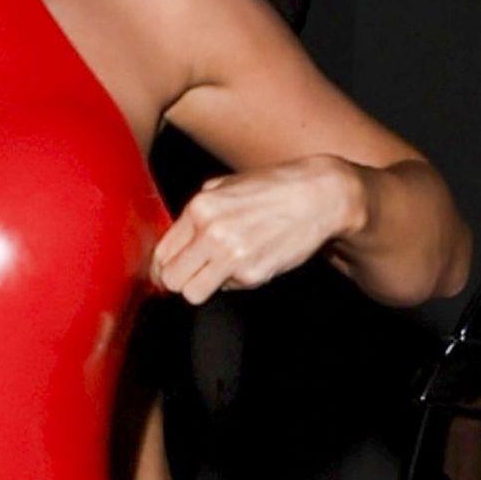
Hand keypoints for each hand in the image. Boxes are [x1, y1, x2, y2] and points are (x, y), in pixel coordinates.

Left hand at [150, 156, 364, 304]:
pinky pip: (228, 289)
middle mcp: (211, 232)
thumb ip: (196, 212)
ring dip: (202, 287)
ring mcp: (231, 255)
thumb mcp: (225, 186)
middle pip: (171, 279)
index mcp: (200, 208)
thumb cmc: (273, 189)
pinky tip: (249, 261)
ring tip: (218, 271)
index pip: (161, 253)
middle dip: (178, 281)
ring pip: (192, 293)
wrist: (318, 196)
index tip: (166, 273)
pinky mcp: (253, 273)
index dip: (162, 268)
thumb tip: (174, 242)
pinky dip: (235, 281)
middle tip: (191, 275)